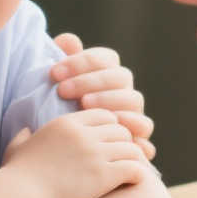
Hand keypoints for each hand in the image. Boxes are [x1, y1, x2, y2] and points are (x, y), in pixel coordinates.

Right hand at [3, 109, 151, 197]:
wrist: (21, 192)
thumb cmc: (16, 173)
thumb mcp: (18, 146)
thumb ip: (23, 135)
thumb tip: (26, 131)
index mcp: (68, 123)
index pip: (104, 115)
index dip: (111, 127)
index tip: (110, 141)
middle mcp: (85, 134)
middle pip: (121, 130)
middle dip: (125, 143)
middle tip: (124, 156)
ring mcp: (96, 154)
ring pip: (131, 148)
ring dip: (134, 159)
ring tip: (133, 169)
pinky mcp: (103, 176)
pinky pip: (134, 168)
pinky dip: (138, 174)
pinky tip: (134, 181)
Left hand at [51, 33, 155, 159]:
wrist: (60, 157)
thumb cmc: (54, 118)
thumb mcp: (52, 94)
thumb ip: (61, 65)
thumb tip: (68, 40)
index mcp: (106, 74)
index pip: (104, 58)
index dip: (81, 61)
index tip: (54, 73)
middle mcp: (123, 91)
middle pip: (120, 76)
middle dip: (91, 80)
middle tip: (64, 90)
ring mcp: (133, 113)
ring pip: (134, 99)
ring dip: (110, 99)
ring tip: (84, 105)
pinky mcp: (137, 136)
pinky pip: (144, 128)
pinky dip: (133, 125)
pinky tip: (113, 124)